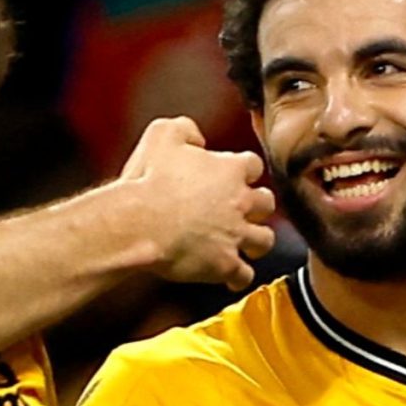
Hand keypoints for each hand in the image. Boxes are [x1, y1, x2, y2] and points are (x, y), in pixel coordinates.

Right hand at [117, 117, 275, 289]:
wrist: (138, 223)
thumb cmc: (147, 180)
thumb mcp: (161, 134)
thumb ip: (185, 129)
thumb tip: (197, 138)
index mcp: (230, 169)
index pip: (253, 166)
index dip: (242, 171)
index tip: (232, 176)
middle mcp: (240, 202)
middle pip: (267, 203)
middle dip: (257, 207)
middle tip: (242, 210)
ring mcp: (236, 235)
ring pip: (264, 240)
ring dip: (255, 242)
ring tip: (244, 244)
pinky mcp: (224, 264)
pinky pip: (243, 276)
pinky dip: (237, 276)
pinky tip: (229, 277)